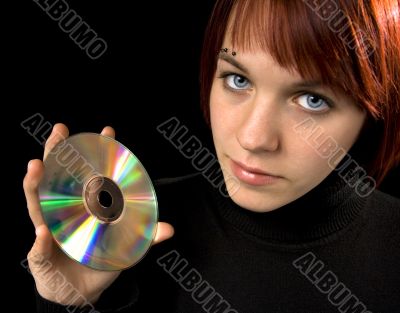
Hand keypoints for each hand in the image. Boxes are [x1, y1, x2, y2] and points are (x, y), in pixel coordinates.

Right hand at [23, 123, 173, 305]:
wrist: (81, 294)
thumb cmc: (101, 263)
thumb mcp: (126, 249)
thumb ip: (145, 238)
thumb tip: (168, 229)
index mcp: (84, 207)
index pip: (90, 176)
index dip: (98, 154)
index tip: (108, 133)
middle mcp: (64, 212)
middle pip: (57, 178)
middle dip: (57, 153)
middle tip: (60, 132)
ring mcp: (49, 229)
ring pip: (37, 203)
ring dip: (35, 184)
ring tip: (36, 166)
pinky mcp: (40, 254)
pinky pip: (38, 247)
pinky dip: (39, 241)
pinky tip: (42, 232)